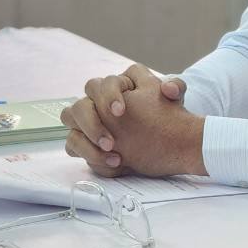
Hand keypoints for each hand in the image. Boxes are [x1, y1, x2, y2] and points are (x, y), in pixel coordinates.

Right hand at [61, 64, 198, 177]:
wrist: (165, 137)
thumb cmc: (166, 113)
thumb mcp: (175, 100)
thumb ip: (176, 87)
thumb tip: (168, 88)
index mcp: (118, 85)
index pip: (106, 83)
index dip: (109, 95)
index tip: (121, 112)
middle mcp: (98, 100)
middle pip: (81, 104)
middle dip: (92, 123)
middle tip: (112, 142)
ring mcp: (89, 120)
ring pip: (71, 120)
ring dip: (86, 140)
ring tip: (112, 155)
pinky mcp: (86, 140)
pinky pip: (74, 144)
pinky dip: (88, 154)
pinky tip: (113, 164)